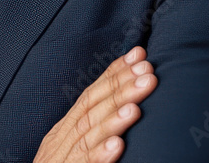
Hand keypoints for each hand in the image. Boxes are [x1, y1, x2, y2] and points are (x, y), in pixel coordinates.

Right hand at [33, 45, 156, 162]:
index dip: (114, 73)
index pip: (91, 95)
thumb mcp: (71, 148)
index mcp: (65, 130)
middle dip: (120, 87)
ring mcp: (62, 160)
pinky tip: (117, 147)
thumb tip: (123, 104)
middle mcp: (62, 140)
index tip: (139, 56)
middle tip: (147, 73)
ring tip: (136, 106)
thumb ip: (90, 129)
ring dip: (113, 118)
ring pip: (87, 134)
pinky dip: (99, 155)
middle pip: (91, 108)